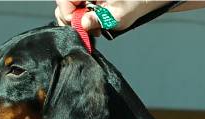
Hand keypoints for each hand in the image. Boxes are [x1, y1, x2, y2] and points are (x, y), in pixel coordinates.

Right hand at [54, 1, 169, 34]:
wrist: (140, 0)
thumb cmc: (131, 4)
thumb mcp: (116, 16)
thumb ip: (98, 20)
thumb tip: (84, 24)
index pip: (64, 1)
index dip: (69, 16)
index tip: (81, 26)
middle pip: (64, 5)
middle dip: (73, 20)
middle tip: (88, 30)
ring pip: (69, 7)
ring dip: (78, 20)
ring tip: (93, 28)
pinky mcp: (85, 1)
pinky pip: (75, 8)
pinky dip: (82, 18)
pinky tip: (93, 23)